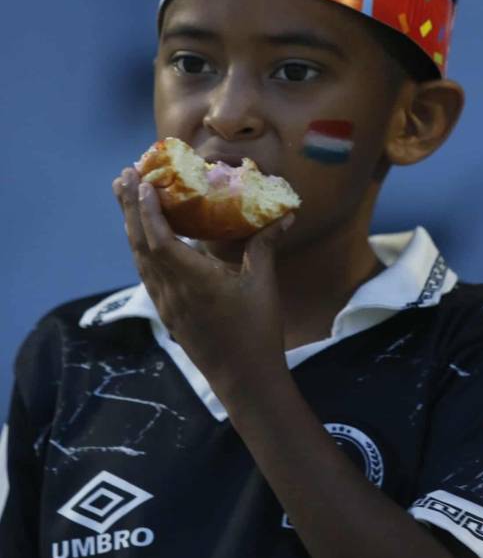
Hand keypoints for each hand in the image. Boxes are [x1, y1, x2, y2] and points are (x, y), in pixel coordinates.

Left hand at [112, 166, 292, 402]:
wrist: (245, 380)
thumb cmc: (257, 332)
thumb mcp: (263, 285)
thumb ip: (265, 246)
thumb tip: (283, 214)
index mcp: (194, 281)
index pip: (160, 241)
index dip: (148, 211)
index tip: (142, 182)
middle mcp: (172, 291)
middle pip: (141, 245)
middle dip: (130, 209)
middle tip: (123, 176)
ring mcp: (167, 304)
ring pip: (140, 259)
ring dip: (131, 226)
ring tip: (126, 197)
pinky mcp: (169, 313)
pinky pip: (147, 274)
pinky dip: (141, 248)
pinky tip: (143, 238)